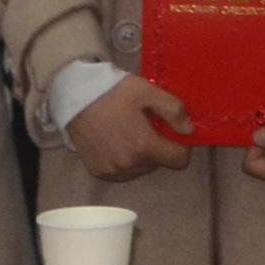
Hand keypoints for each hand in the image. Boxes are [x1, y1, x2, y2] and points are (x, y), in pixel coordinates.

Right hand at [66, 75, 198, 182]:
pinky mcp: (99, 172)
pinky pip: (123, 173)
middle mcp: (128, 164)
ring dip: (141, 156)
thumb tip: (189, 131)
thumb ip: (174, 111)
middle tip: (145, 125)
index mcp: (143, 146)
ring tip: (128, 131)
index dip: (181, 146)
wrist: (75, 96)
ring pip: (141, 169)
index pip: (179, 161)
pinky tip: (116, 141)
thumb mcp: (148, 92)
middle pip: (159, 164)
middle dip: (158, 147)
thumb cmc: (113, 91)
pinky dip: (125, 160)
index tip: (172, 132)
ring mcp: (112, 171)